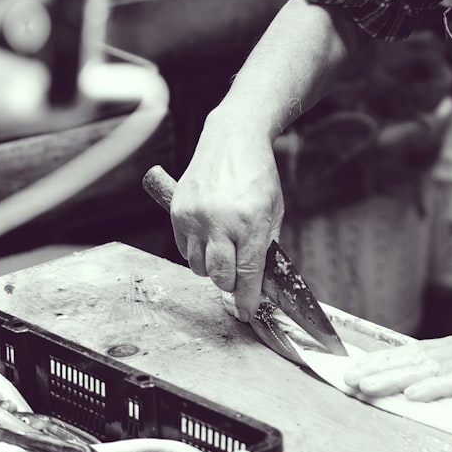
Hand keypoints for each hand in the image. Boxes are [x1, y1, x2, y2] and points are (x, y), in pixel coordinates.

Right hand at [169, 121, 283, 322]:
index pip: (247, 274)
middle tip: (238, 279)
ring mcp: (195, 216)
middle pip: (219, 276)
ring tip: (224, 249)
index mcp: (250, 222)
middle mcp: (219, 221)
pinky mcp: (177, 211)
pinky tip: (209, 235)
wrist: (232, 138)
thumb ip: (267, 247)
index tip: (247, 313)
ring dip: (212, 268)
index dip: (247, 299)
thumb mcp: (274, 210)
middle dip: (230, 285)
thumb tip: (260, 282)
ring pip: (199, 267)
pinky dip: (197, 251)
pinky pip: (184, 249)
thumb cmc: (258, 175)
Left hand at [343, 299, 451, 400]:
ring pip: (424, 369)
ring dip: (392, 378)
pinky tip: (412, 393)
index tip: (358, 367)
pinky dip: (432, 386)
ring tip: (365, 386)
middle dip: (376, 370)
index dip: (384, 361)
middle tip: (347, 378)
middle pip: (410, 360)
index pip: (413, 353)